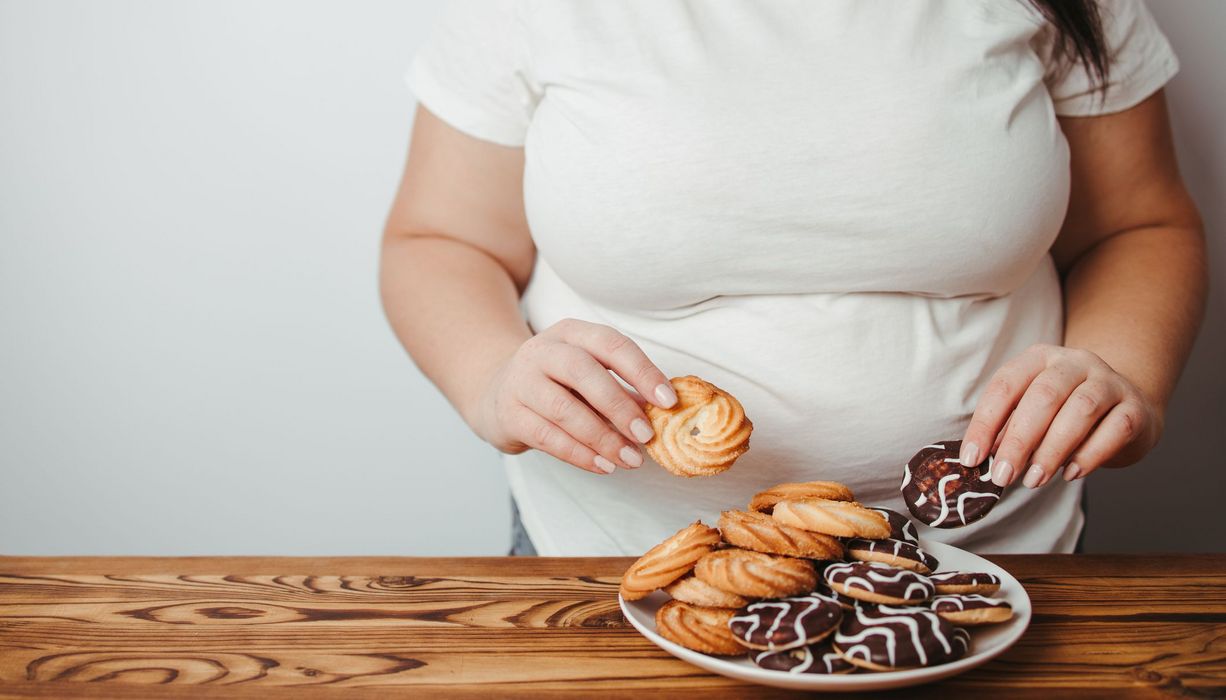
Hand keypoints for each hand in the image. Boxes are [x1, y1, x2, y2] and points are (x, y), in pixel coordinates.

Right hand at [465, 318, 676, 474]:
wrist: (497, 392)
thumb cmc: (557, 384)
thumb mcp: (587, 375)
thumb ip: (622, 389)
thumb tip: (664, 414)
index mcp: (571, 333)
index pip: (611, 344)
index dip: (642, 371)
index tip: (668, 401)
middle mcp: (542, 351)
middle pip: (583, 372)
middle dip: (620, 406)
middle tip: (646, 435)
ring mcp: (521, 381)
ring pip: (564, 410)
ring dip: (602, 438)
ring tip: (630, 459)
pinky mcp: (509, 414)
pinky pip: (548, 438)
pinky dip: (580, 455)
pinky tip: (603, 466)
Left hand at [960, 344, 1162, 487]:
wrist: (1125, 408)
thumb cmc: (1064, 414)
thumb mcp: (1032, 414)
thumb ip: (1007, 430)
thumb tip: (979, 460)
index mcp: (1039, 358)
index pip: (1006, 385)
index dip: (985, 423)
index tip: (971, 459)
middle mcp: (1074, 362)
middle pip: (1043, 396)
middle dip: (1018, 440)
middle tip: (1003, 475)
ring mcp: (1109, 381)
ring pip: (1080, 409)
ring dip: (1052, 449)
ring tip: (1034, 480)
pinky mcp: (1135, 407)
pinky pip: (1115, 429)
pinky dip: (1090, 454)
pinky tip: (1070, 474)